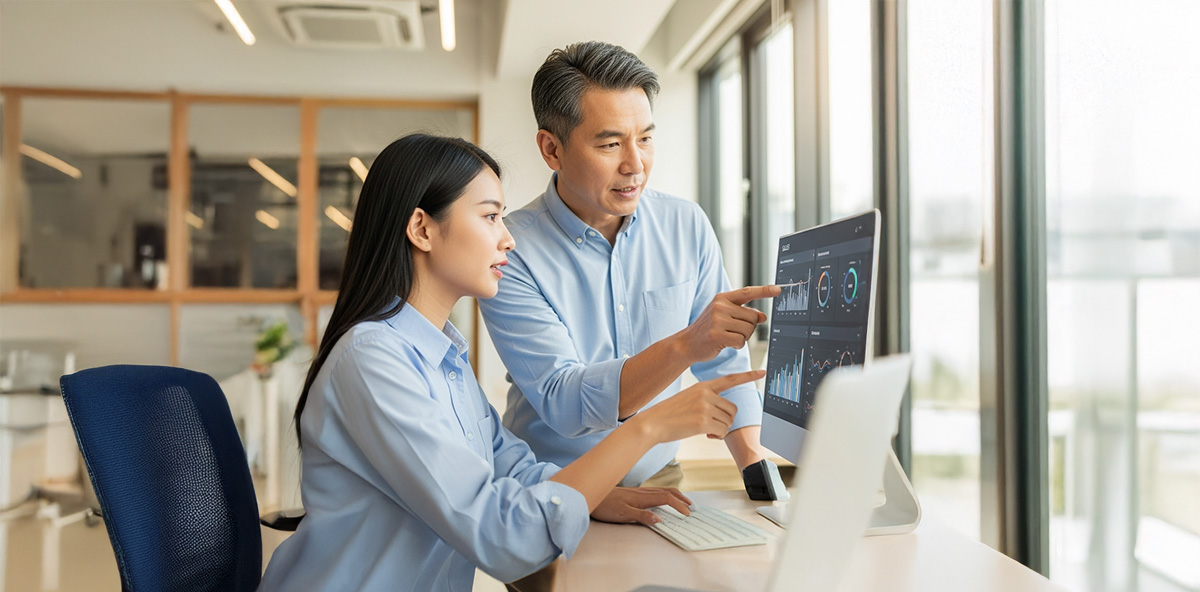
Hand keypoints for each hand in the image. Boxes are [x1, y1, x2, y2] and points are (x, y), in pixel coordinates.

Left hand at [591, 487, 692, 525]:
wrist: (589, 495)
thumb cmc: (604, 507)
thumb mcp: (623, 515)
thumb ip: (641, 517)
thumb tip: (660, 519)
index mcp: (642, 497)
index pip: (666, 499)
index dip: (678, 505)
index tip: (687, 514)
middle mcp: (642, 492)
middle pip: (667, 491)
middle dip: (681, 498)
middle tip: (691, 506)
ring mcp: (638, 491)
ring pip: (661, 490)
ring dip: (674, 495)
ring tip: (682, 502)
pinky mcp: (633, 493)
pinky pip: (654, 492)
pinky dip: (665, 495)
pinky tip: (663, 499)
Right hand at [629, 370, 762, 441]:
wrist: (652, 423)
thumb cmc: (669, 414)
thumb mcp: (688, 398)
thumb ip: (706, 400)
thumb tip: (723, 413)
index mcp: (703, 386)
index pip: (730, 379)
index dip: (748, 376)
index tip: (762, 372)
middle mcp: (706, 394)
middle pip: (733, 409)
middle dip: (726, 420)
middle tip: (712, 426)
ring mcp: (705, 407)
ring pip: (729, 422)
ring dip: (720, 429)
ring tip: (705, 429)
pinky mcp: (703, 421)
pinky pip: (722, 431)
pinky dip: (717, 436)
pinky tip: (705, 434)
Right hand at [676, 285, 780, 362]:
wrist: (687, 343)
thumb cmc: (708, 329)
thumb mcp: (724, 315)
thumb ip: (742, 313)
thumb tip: (763, 316)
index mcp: (722, 298)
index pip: (748, 292)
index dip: (764, 291)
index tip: (778, 289)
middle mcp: (720, 306)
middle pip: (752, 317)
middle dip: (749, 327)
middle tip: (734, 331)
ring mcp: (717, 320)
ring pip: (748, 330)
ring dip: (743, 337)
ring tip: (728, 337)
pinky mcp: (717, 334)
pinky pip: (741, 341)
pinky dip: (737, 345)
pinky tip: (726, 344)